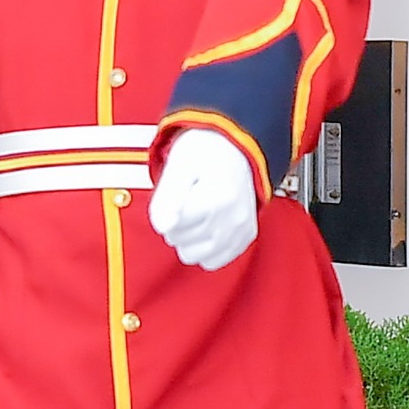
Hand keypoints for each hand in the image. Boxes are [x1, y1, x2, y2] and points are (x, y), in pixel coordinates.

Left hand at [149, 128, 260, 270]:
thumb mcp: (179, 165)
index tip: (178, 191)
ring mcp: (241, 231)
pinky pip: (213, 261)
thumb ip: (167, 197)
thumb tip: (162, 228)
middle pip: (178, 241)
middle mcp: (232, 219)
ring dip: (189, 238)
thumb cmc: (206, 152)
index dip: (165, 209)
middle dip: (176, 223)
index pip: (169, 227)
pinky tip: (208, 226)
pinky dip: (206, 247)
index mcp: (215, 200)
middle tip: (189, 198)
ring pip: (192, 255)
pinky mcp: (246, 238)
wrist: (238, 147)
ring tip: (198, 212)